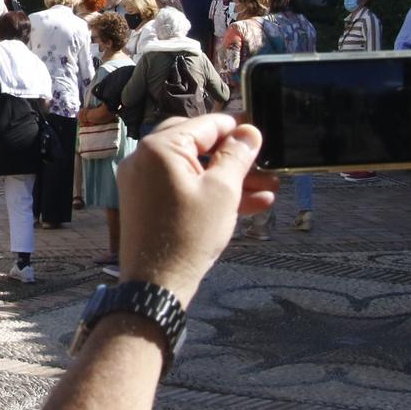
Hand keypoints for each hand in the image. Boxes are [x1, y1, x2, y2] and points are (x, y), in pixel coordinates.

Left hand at [115, 114, 275, 302]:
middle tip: (263, 164)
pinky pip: (182, 187)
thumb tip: (249, 132)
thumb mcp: (223, 192)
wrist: (157, 284)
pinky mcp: (147, 201)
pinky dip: (209, 192)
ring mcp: (143, 180)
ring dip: (228, 178)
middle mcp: (144, 158)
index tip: (260, 135)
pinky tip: (249, 203)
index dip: (237, 129)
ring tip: (267, 189)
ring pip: (193, 169)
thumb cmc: (188, 237)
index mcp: (159, 147)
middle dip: (234, 156)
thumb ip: (237, 156)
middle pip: (198, 145)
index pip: (205, 124)